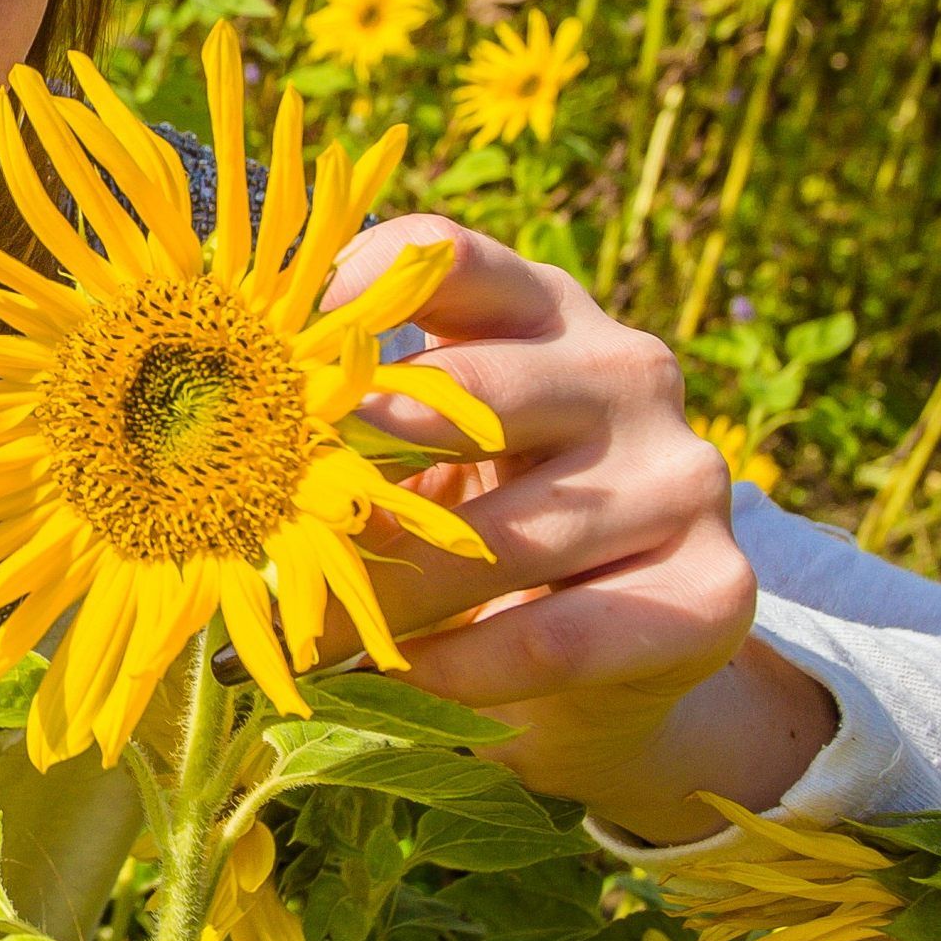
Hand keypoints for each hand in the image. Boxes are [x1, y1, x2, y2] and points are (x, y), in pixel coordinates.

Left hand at [318, 218, 834, 840]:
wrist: (615, 664)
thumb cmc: (482, 526)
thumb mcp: (425, 460)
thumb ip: (359, 429)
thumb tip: (226, 447)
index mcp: (542, 307)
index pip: (450, 259)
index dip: (354, 285)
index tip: (269, 340)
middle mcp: (625, 368)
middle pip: (472, 391)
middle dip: (350, 467)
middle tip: (260, 522)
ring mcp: (681, 474)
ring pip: (506, 535)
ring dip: (388, 600)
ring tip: (302, 640)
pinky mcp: (714, 586)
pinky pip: (559, 635)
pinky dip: (464, 669)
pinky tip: (399, 682)